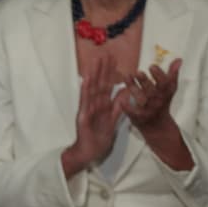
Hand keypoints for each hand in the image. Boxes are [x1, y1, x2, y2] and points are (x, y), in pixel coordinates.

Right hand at [64, 55, 125, 174]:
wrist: (89, 153)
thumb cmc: (99, 140)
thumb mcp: (113, 121)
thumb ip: (119, 106)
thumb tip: (125, 91)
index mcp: (103, 106)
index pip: (108, 86)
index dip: (112, 73)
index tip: (115, 60)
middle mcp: (94, 105)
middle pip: (100, 84)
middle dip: (103, 69)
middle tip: (106, 53)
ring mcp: (87, 109)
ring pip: (91, 89)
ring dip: (94, 75)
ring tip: (96, 61)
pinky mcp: (82, 116)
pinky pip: (84, 102)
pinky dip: (85, 91)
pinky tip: (86, 80)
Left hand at [119, 58, 182, 132]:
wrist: (158, 126)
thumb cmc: (162, 102)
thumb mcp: (170, 89)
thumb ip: (173, 74)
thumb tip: (178, 59)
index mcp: (165, 93)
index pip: (164, 84)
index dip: (159, 75)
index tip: (152, 66)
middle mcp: (157, 101)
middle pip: (151, 91)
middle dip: (144, 81)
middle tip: (138, 72)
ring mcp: (148, 110)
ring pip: (140, 99)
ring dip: (134, 88)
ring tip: (127, 76)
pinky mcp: (138, 117)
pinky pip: (132, 112)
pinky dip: (127, 106)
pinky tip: (121, 99)